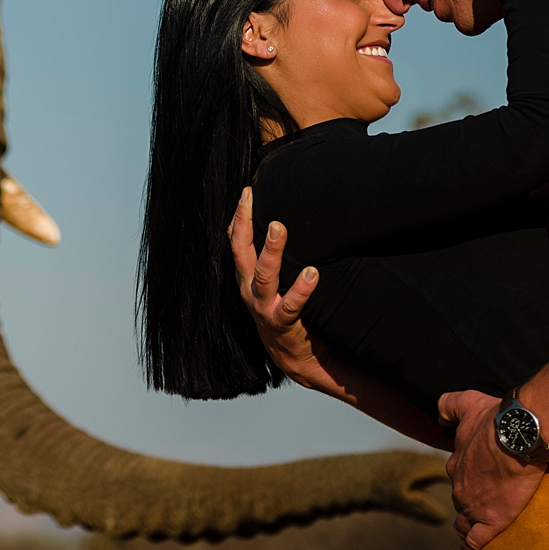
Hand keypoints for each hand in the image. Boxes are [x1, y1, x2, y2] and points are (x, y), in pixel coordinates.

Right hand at [227, 187, 333, 393]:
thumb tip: (278, 223)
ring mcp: (263, 307)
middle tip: (250, 199)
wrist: (295, 357)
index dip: (238, 217)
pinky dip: (301, 289)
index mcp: (246, 278)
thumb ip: (269, 259)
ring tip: (278, 229)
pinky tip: (312, 274)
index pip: (236, 243)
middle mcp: (249, 290)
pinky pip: (290, 305)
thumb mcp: (270, 285)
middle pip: (240, 253)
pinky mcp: (282, 323)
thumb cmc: (285, 312)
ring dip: (271, 252)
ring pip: (263, 276)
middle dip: (244, 224)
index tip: (247, 192)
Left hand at [437, 389, 545, 549]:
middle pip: (460, 502)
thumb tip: (439, 416)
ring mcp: (474, 506)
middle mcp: (461, 487)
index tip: (475, 484)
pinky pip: (476, 541)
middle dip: (467, 506)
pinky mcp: (492, 520)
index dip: (466, 482)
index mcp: (457, 465)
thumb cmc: (495, 419)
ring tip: (474, 533)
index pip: (458, 478)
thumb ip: (448, 406)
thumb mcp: (466, 403)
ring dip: (468, 528)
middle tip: (480, 510)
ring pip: (465, 524)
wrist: (517, 436)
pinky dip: (472, 548)